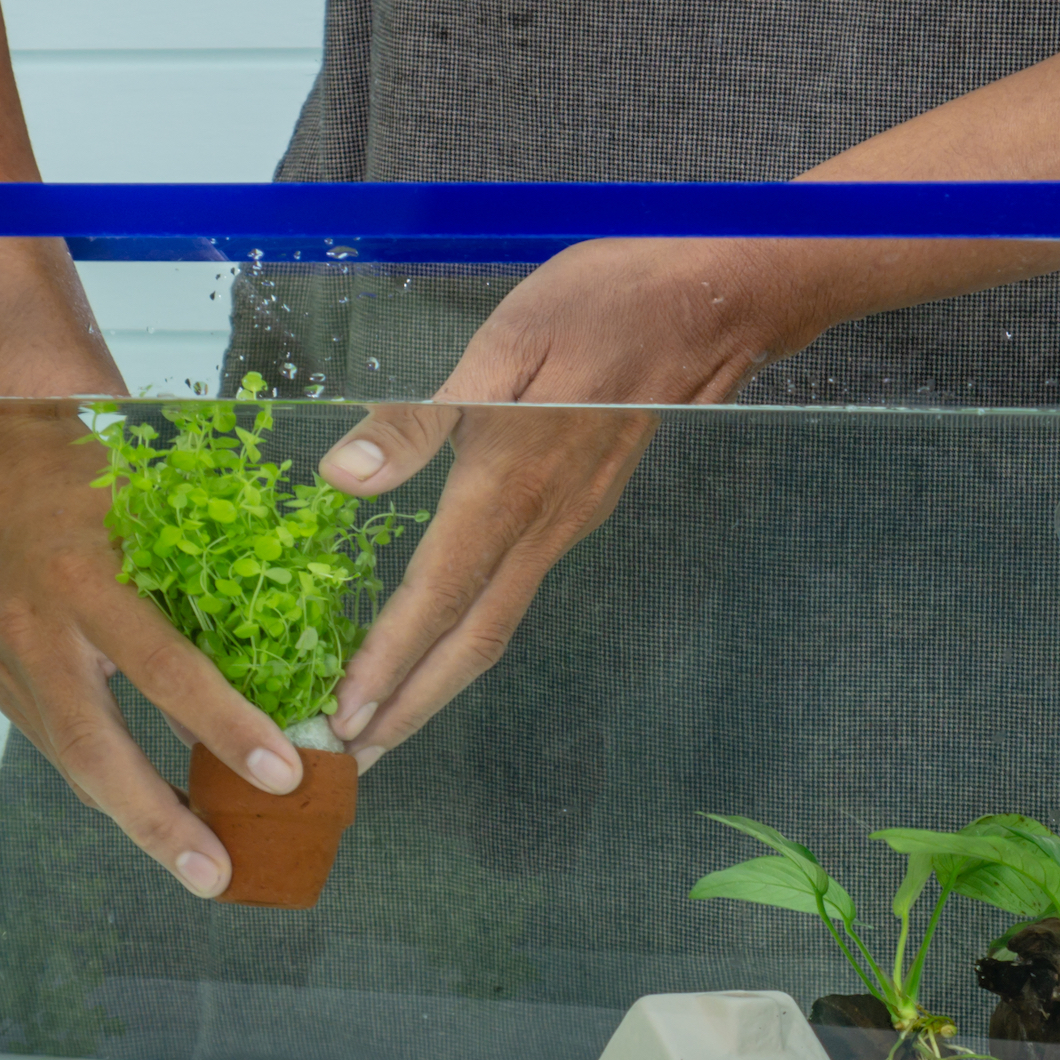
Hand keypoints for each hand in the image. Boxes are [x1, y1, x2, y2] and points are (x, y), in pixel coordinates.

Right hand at [0, 397, 309, 897]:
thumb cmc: (81, 466)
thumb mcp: (151, 510)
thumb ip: (196, 585)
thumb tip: (261, 673)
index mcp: (87, 576)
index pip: (167, 669)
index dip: (228, 727)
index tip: (286, 774)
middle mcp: (39, 629)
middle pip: (96, 751)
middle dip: (160, 823)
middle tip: (220, 876)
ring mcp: (9, 660)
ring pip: (73, 762)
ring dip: (136, 819)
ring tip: (199, 865)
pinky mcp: (0, 676)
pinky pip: (60, 744)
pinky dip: (108, 782)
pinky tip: (154, 810)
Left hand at [317, 237, 835, 763]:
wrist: (718, 300)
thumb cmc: (606, 303)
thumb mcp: (500, 341)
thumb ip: (419, 417)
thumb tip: (341, 475)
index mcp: (510, 485)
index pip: (438, 596)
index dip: (389, 662)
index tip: (345, 718)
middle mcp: (544, 524)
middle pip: (473, 642)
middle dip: (411, 707)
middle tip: (352, 759)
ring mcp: (571, 522)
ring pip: (497, 625)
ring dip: (439, 683)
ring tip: (387, 722)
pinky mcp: (583, 507)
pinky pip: (516, 594)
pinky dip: (470, 635)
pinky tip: (443, 638)